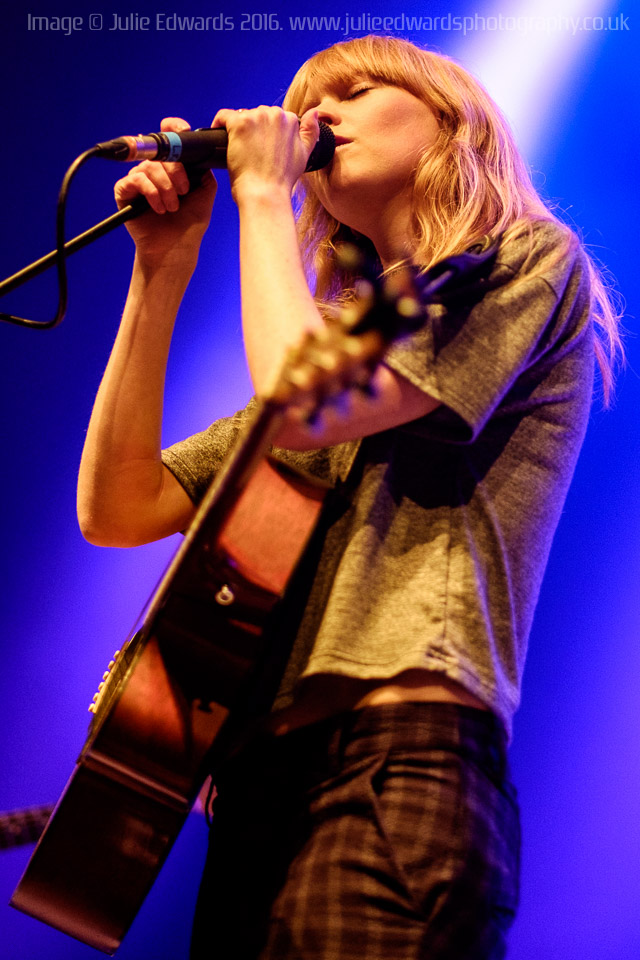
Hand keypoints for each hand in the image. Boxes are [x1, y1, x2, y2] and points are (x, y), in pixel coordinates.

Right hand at [114, 117, 216, 268]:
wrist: (176, 249)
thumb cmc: (190, 224)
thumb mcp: (205, 192)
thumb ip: (203, 170)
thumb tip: (197, 151)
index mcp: (173, 167)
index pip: (169, 138)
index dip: (173, 129)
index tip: (181, 128)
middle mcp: (154, 169)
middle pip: (160, 153)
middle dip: (175, 170)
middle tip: (184, 191)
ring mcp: (139, 179)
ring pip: (149, 167)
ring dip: (165, 187)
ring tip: (172, 207)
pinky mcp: (124, 191)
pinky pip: (135, 179)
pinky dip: (150, 192)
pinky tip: (159, 207)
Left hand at [211, 106, 318, 201]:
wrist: (266, 194)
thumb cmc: (281, 180)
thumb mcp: (304, 155)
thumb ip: (310, 132)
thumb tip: (315, 113)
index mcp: (290, 120)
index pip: (273, 117)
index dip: (266, 132)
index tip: (261, 146)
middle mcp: (275, 115)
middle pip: (257, 114)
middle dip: (253, 129)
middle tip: (250, 151)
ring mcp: (256, 118)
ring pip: (242, 116)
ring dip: (238, 129)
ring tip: (238, 148)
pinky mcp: (239, 124)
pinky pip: (224, 116)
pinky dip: (219, 123)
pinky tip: (219, 134)